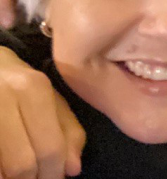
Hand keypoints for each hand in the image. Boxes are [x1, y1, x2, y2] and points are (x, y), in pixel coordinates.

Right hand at [0, 48, 84, 177]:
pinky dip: (0, 170)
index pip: (49, 148)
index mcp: (32, 89)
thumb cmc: (19, 83)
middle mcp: (3, 99)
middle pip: (22, 164)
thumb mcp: (50, 97)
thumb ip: (67, 130)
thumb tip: (73, 170)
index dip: (54, 174)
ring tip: (20, 175)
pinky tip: (5, 168)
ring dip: (11, 178)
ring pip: (0, 169)